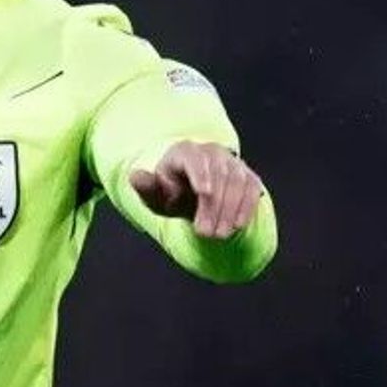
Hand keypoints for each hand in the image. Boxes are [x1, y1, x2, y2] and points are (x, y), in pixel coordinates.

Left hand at [128, 141, 262, 238]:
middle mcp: (211, 152)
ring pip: (237, 180)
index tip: (204, 192)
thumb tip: (135, 176)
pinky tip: (237, 225)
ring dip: (229, 209)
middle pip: (217, 172)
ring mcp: (231, 163)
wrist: (195, 196)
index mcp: (184, 152)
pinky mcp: (247, 176)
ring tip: (219, 234)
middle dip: (213, 205)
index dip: (201, 173)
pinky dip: (246, 206)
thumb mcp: (157, 195)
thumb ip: (147, 188)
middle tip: (205, 233)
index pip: (194, 157)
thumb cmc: (172, 194)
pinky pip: (251, 187)